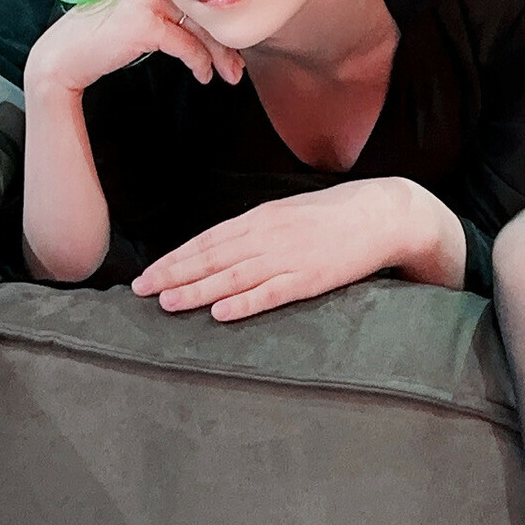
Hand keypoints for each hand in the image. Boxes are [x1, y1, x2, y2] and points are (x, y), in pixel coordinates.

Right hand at [24, 0, 246, 97]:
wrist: (64, 56)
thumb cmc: (105, 39)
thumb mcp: (146, 18)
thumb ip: (174, 13)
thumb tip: (214, 26)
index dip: (223, 18)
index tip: (236, 44)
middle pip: (206, 7)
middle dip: (227, 40)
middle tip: (238, 67)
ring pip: (201, 25)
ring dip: (219, 54)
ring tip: (229, 74)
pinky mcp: (144, 22)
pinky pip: (185, 43)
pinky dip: (199, 62)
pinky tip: (203, 75)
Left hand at [131, 179, 464, 319]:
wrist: (383, 212)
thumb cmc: (336, 213)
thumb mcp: (290, 212)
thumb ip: (258, 230)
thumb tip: (223, 247)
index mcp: (263, 216)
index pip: (208, 239)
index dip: (176, 258)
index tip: (149, 274)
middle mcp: (269, 234)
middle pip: (212, 257)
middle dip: (174, 274)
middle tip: (141, 291)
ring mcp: (290, 256)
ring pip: (233, 276)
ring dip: (197, 290)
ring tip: (167, 303)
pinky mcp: (311, 277)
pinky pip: (272, 292)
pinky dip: (245, 302)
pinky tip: (221, 313)